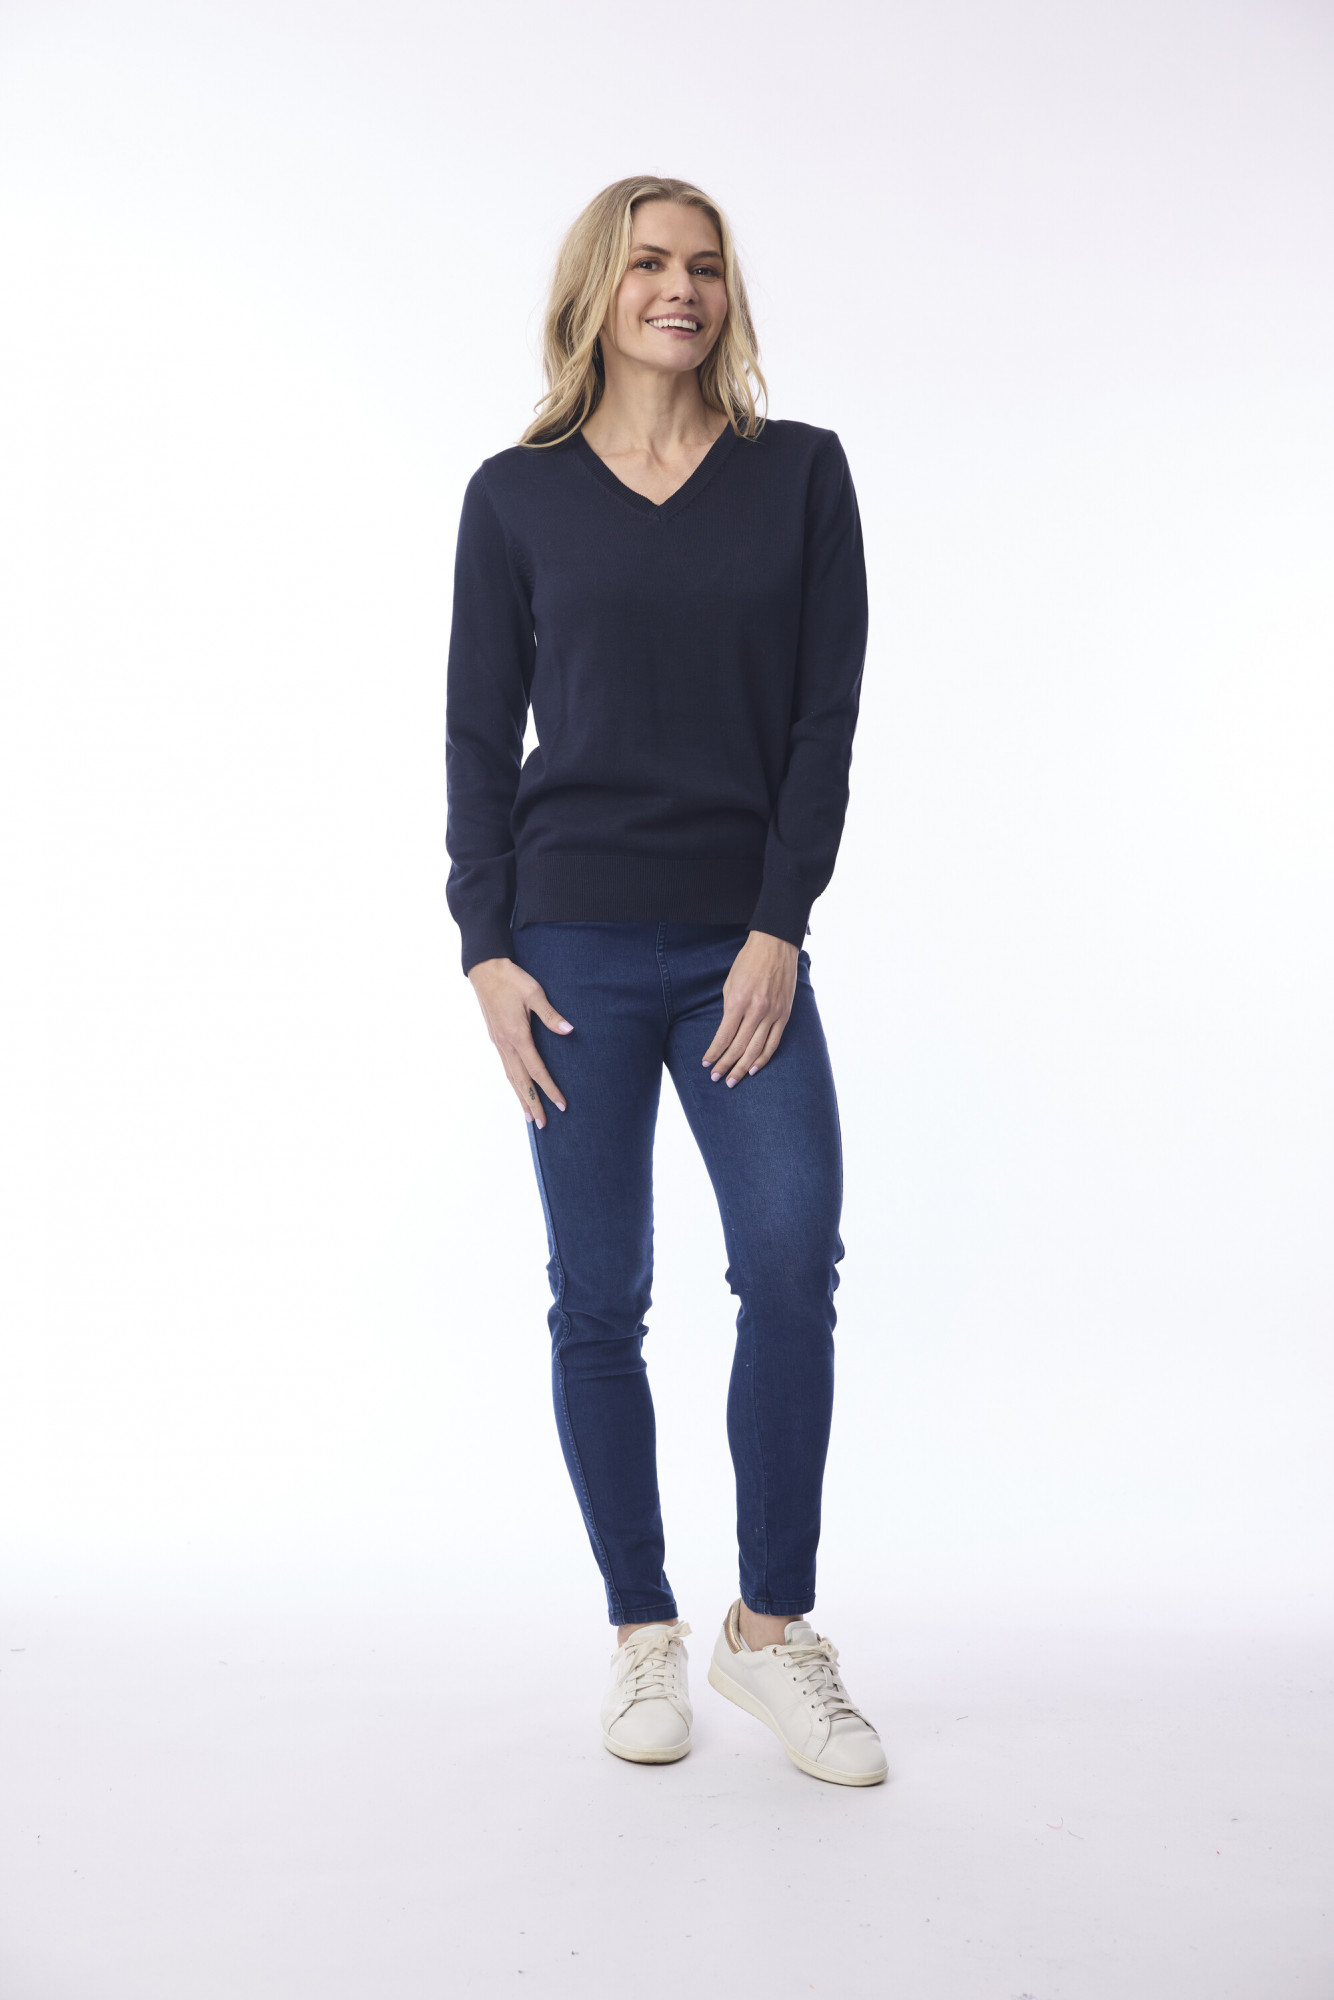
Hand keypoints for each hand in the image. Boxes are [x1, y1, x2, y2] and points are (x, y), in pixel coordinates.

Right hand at [467, 957, 572, 1127]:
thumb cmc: (511, 979)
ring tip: (530, 1116)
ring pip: (511, 1077)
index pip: (537, 1070)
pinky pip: (506, 1067)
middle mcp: (505, 1044)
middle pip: (521, 1081)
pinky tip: (518, 1088)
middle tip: (543, 1124)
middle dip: (533, 1104)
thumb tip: (569, 1030)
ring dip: (521, 1097)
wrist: (485, 970)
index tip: (561, 1104)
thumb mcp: (534, 993)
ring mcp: (498, 1043)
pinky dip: (514, 1083)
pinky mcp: (496, 1039)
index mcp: (517, 1035)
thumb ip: (551, 1015)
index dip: (549, 1089)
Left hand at [701, 930, 798, 1087]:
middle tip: (716, 1079)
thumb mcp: (730, 983)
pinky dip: (763, 1058)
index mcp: (739, 1001)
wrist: (776, 946)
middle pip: (739, 1047)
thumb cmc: (748, 962)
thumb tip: (726, 1032)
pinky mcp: (785, 1014)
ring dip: (743, 1067)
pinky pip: (774, 1042)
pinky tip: (754, 1068)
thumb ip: (729, 1009)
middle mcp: (757, 1010)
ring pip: (757, 1049)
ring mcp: (773, 1014)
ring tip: (732, 1080)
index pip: (724, 1036)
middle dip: (725, 1065)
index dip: (714, 1053)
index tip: (706, 1063)